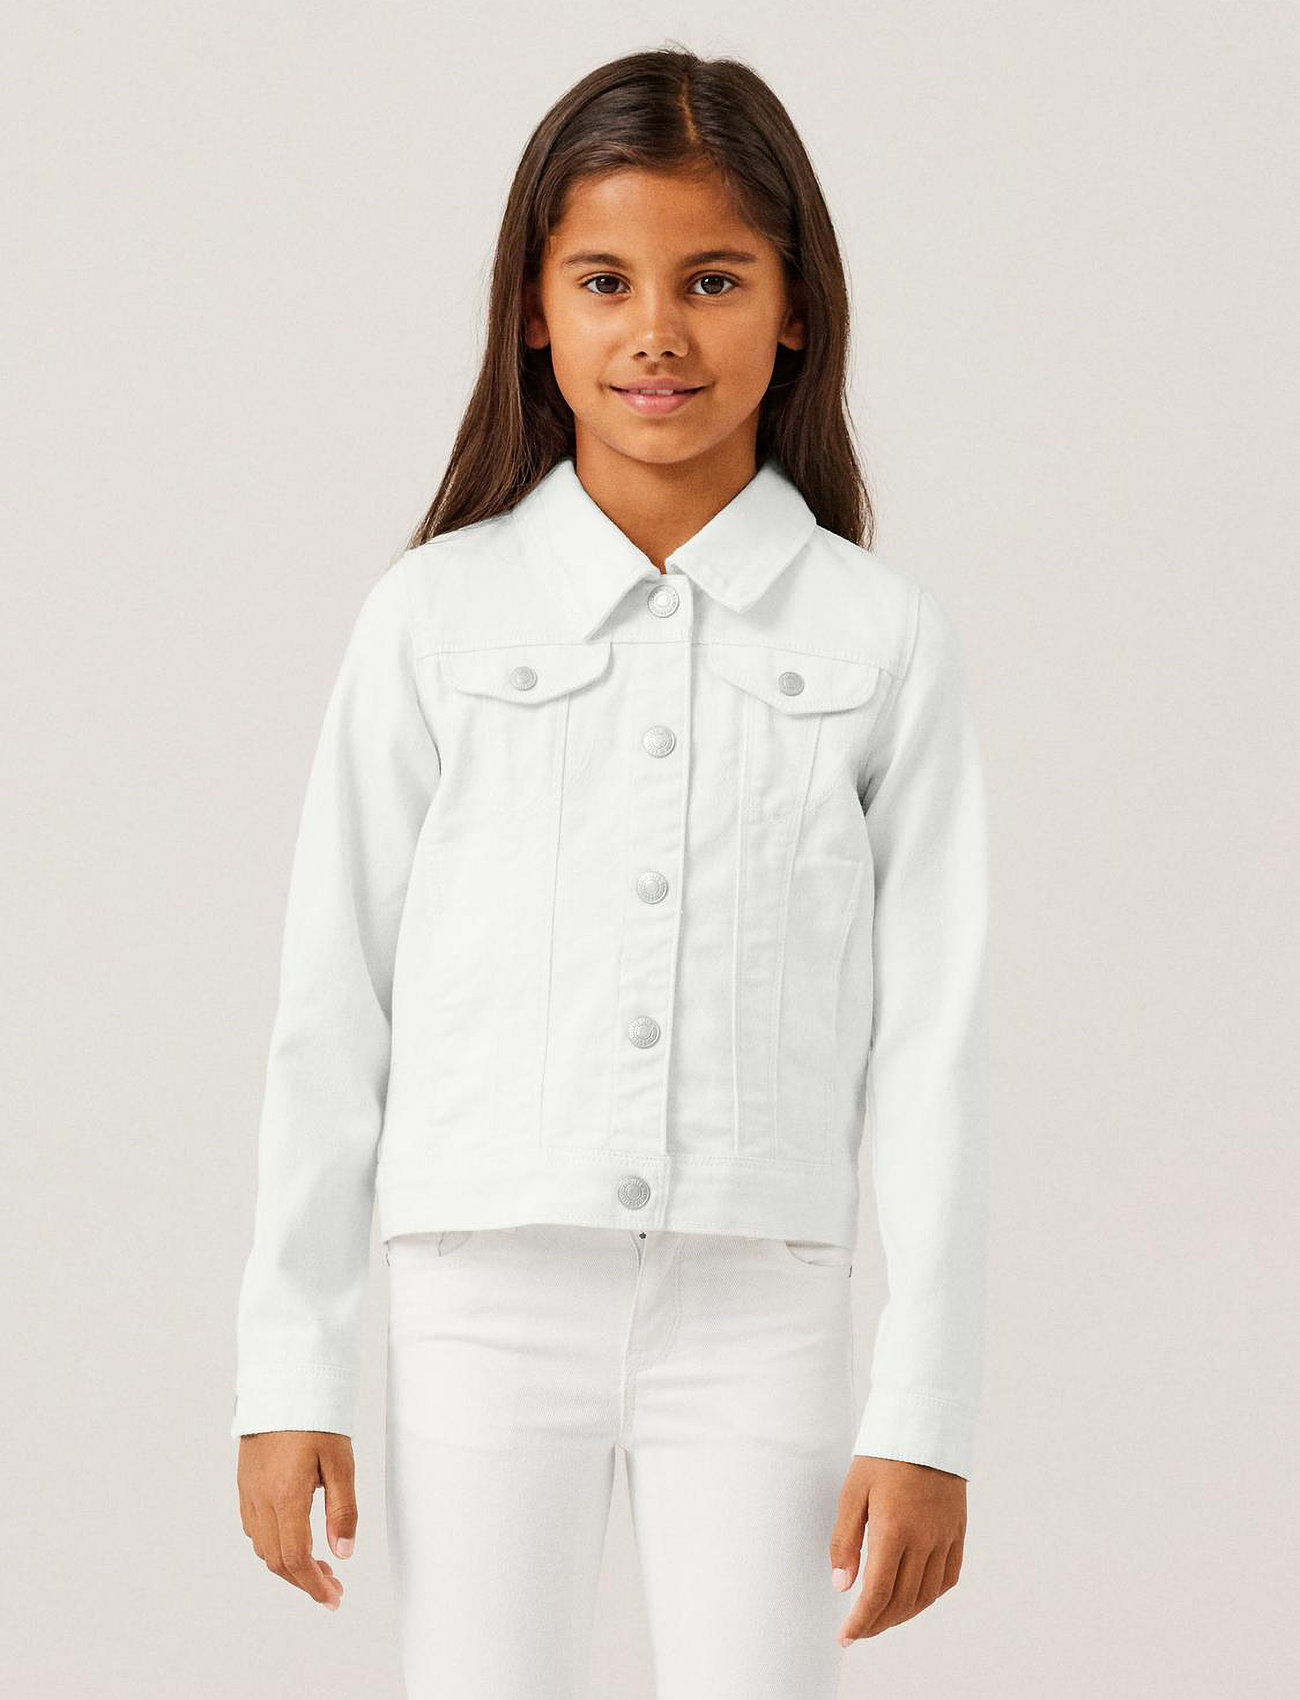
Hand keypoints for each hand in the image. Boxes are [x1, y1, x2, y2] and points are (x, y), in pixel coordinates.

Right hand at [237, 1431, 357, 1608]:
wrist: (283, 1383)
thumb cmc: (316, 1418)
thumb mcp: (341, 1462)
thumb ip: (342, 1511)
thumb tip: (343, 1553)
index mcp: (285, 1497)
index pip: (295, 1558)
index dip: (314, 1584)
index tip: (333, 1598)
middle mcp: (260, 1500)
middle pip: (276, 1560)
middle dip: (304, 1580)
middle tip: (333, 1587)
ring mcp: (248, 1493)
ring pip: (263, 1547)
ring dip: (289, 1564)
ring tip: (320, 1565)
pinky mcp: (245, 1484)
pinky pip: (254, 1528)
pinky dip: (274, 1544)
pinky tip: (295, 1538)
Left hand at [829, 1455, 966, 1642]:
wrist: (926, 1425)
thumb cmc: (883, 1455)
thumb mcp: (852, 1492)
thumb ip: (845, 1541)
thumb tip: (842, 1586)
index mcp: (894, 1530)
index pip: (877, 1594)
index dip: (861, 1622)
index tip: (846, 1638)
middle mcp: (924, 1540)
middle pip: (902, 1601)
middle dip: (878, 1622)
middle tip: (859, 1629)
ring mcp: (945, 1537)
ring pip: (926, 1595)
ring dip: (903, 1614)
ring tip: (881, 1617)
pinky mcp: (958, 1532)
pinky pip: (948, 1578)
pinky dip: (930, 1596)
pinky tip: (914, 1596)